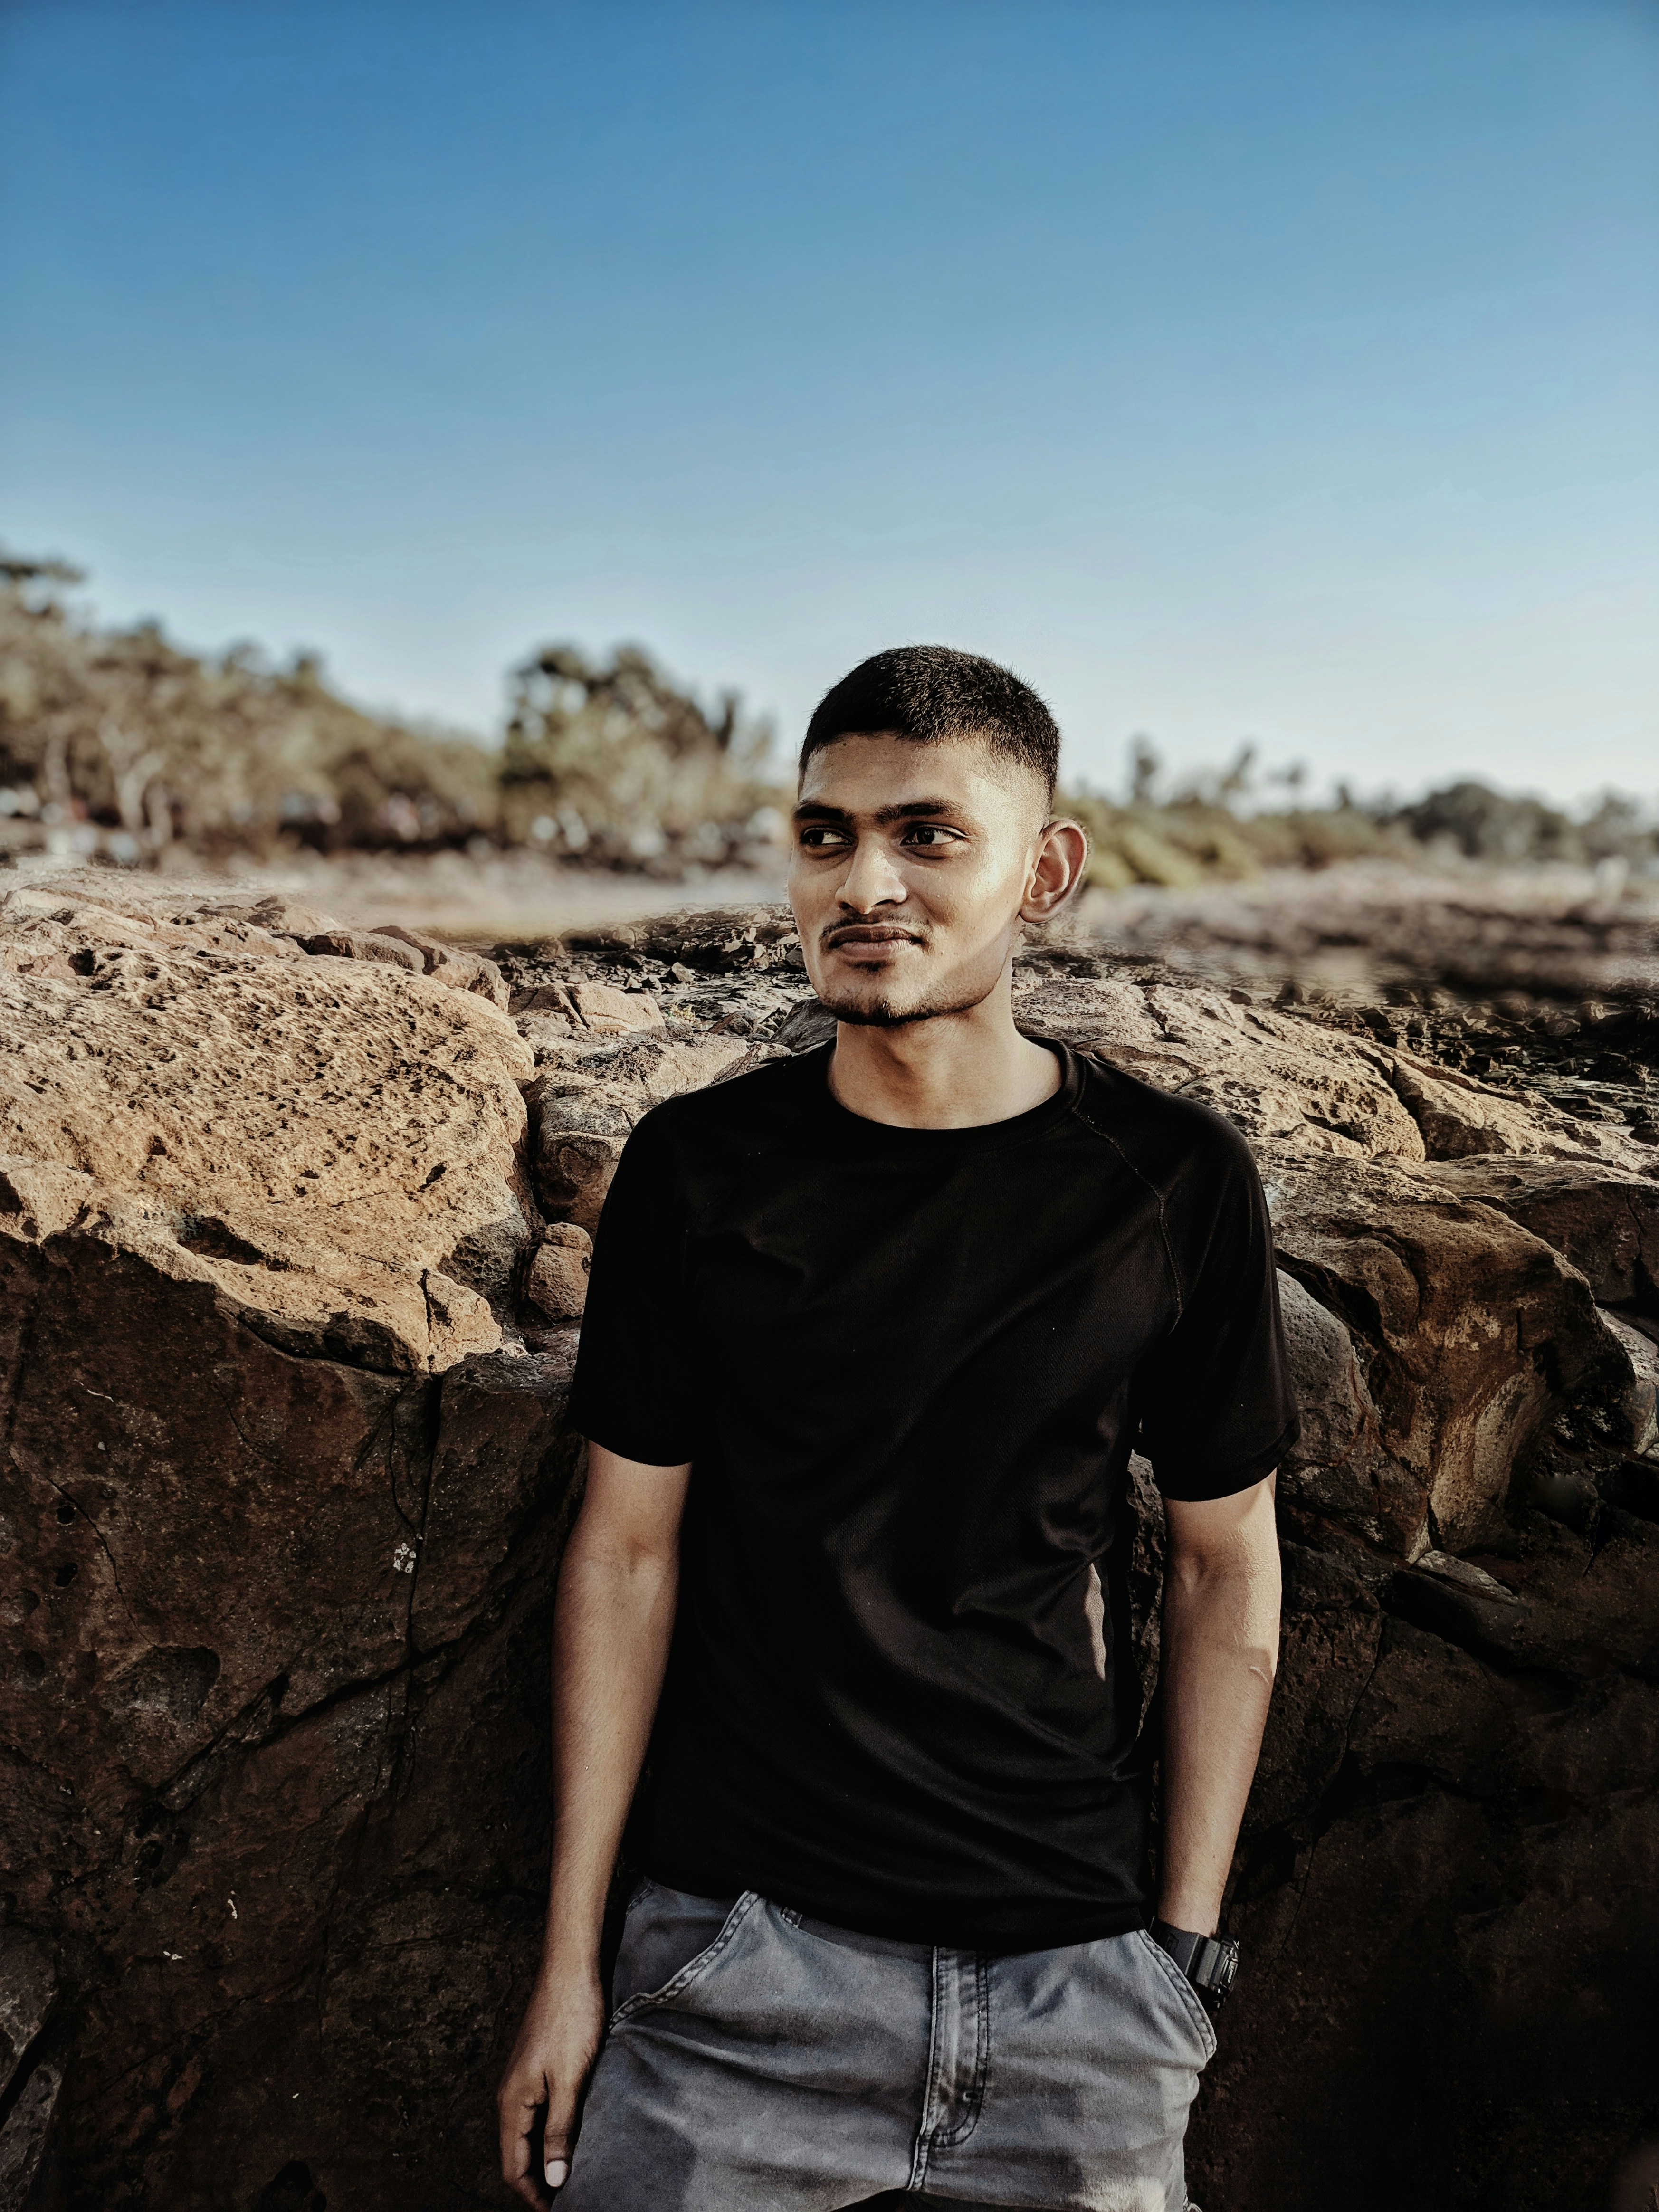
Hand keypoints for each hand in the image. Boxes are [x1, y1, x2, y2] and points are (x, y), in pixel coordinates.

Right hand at [497, 1969, 605, 2203]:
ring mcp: (522, 2080)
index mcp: (513, 2102)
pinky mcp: (536, 2067)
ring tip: (573, 2176)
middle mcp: (510, 2095)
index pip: (513, 2167)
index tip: (559, 2211)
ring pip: (527, 2134)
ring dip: (545, 2158)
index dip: (533, 2195)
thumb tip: (553, 2178)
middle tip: (569, 2198)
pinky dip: (550, 2134)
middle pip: (518, 2154)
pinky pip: (537, 2113)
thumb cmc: (572, 2019)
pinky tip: (572, 2136)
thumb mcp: (571, 2079)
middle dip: (538, 2182)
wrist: (570, 1969)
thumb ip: (560, 2130)